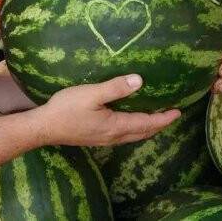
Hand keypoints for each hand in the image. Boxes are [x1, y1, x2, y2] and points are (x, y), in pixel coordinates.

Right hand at [32, 75, 179, 146]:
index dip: (163, 119)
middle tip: (171, 116)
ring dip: (146, 128)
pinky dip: (134, 129)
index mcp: (116, 126)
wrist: (44, 128)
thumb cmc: (66, 109)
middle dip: (158, 125)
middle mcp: (114, 136)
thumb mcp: (91, 94)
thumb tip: (139, 81)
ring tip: (155, 119)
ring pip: (133, 136)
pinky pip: (123, 135)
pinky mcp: (97, 138)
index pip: (146, 123)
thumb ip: (115, 88)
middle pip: (142, 133)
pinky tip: (130, 121)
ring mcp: (104, 139)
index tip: (177, 112)